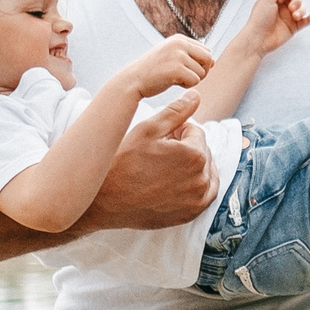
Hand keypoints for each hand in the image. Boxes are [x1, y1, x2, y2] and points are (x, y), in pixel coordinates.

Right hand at [83, 92, 213, 230]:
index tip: (161, 137)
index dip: (177, 130)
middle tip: (160, 152)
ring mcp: (197, 199)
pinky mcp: (191, 213)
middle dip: (185, 147)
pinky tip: (178, 180)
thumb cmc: (122, 164)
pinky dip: (197, 184)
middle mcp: (201, 178)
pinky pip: (205, 193)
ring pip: (204, 171)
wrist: (104, 202)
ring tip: (164, 166)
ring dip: (191, 165)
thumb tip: (196, 96)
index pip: (196, 131)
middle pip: (202, 151)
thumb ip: (176, 112)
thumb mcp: (147, 130)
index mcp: (194, 154)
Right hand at [118, 34, 214, 98]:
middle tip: (186, 77)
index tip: (185, 69)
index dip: (200, 64)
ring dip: (192, 79)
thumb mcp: (172, 56)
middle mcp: (180, 44)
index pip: (206, 51)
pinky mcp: (176, 69)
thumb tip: (213, 61)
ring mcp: (178, 55)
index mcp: (179, 39)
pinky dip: (187, 85)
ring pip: (202, 72)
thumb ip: (192, 56)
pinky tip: (172, 83)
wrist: (133, 80)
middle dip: (202, 71)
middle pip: (208, 59)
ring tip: (174, 78)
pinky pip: (195, 81)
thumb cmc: (154, 71)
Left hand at [243, 0, 309, 54]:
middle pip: (297, 0)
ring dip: (301, 11)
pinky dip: (309, 19)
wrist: (258, 38)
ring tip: (295, 17)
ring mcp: (287, 18)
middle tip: (291, 8)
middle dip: (297, 2)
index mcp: (274, 0)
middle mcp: (281, 8)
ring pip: (301, 10)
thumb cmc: (259, 19)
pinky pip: (304, 22)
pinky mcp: (292, 28)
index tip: (282, 0)